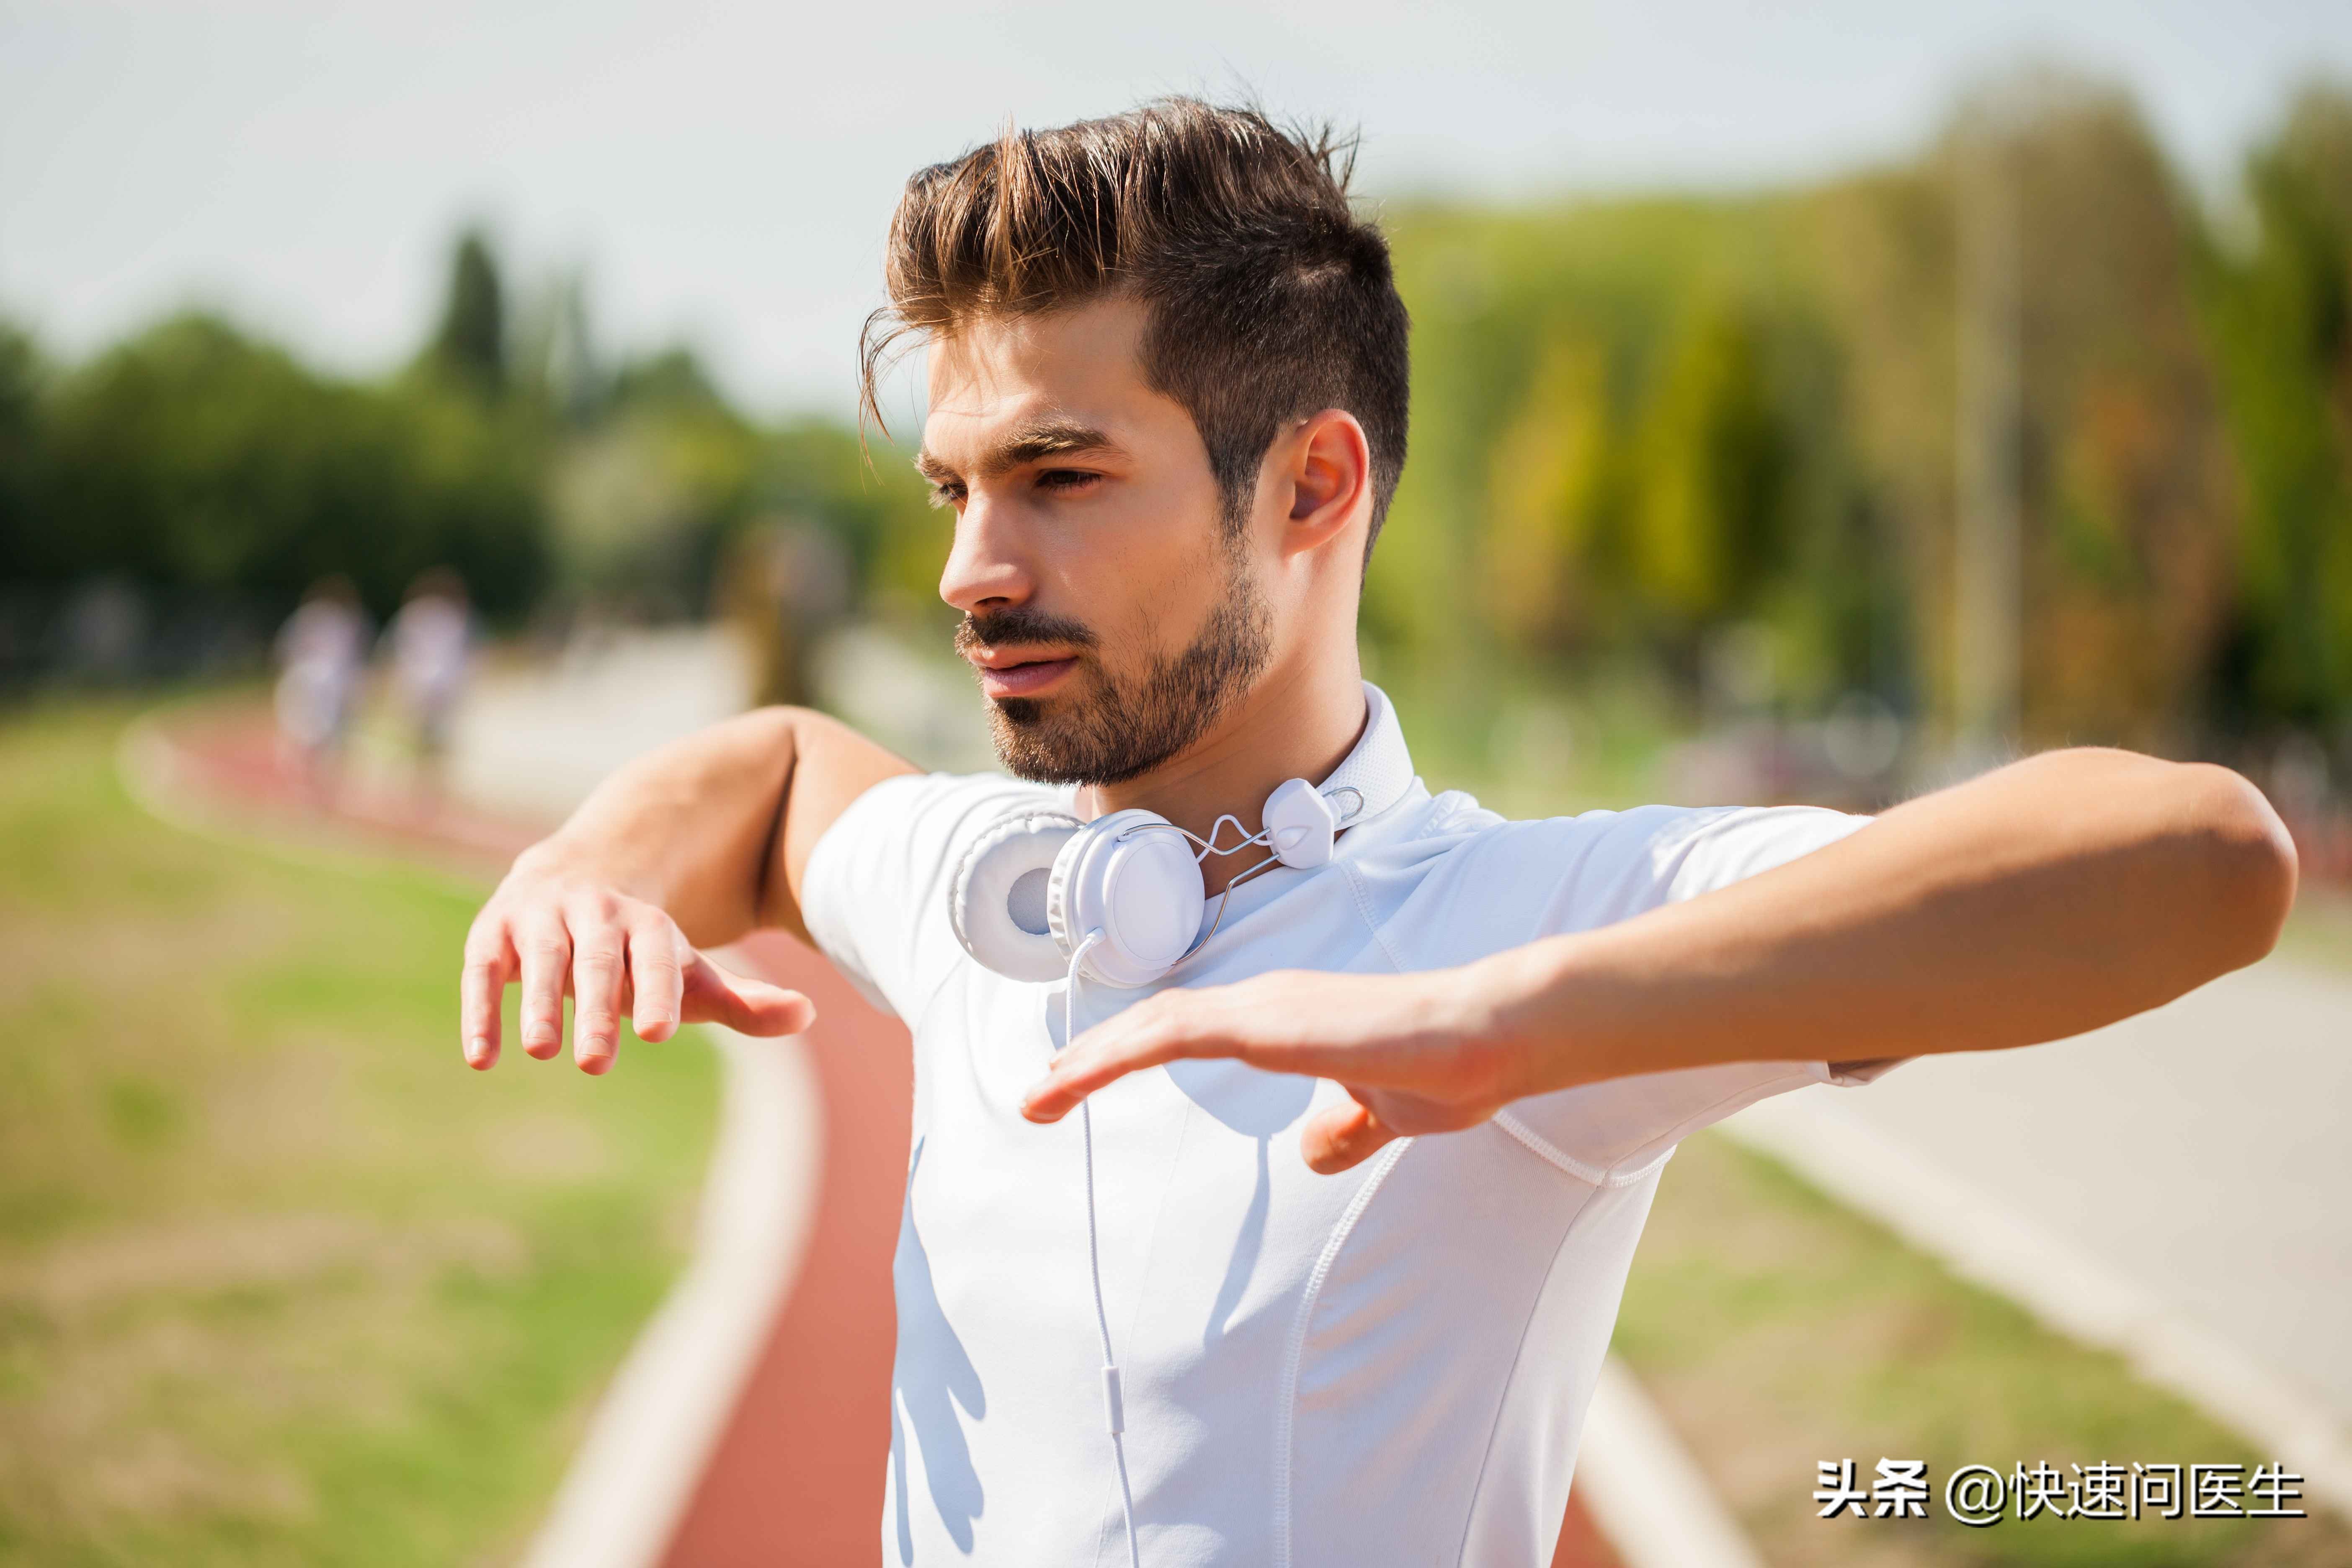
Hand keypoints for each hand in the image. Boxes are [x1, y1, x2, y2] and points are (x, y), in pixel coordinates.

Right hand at [460, 856, 813, 1073]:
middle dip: (597, 1009)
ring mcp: (541, 919)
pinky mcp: (494, 933)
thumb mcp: (689, 974)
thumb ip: (742, 1002)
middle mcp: (594, 915)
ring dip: (539, 1003)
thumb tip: (807, 1014)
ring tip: (541, 1050)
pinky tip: (482, 1057)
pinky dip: (482, 1009)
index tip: (660, 1032)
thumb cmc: (638, 951)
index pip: (657, 957)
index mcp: (647, 926)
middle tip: (597, 1065)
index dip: (658, 990)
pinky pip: (483, 971)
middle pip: (597, 961)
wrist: (570, 879)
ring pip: (541, 959)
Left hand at [1019, 967, 1520, 1173]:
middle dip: (1093, 1055)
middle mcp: (1264, 1002)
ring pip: (1153, 1025)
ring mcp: (1263, 1006)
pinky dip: (1119, 1054)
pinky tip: (1082, 1075)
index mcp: (1285, 1019)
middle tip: (1040, 1090)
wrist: (1487, 1037)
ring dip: (1090, 1059)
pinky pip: (1172, 1034)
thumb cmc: (1445, 1068)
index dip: (1135, 1049)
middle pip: (1157, 1022)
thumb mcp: (1382, 1112)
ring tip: (1039, 1093)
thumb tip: (1313, 1152)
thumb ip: (1345, 1127)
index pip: (1190, 1029)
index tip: (1086, 1077)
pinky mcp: (1267, 1023)